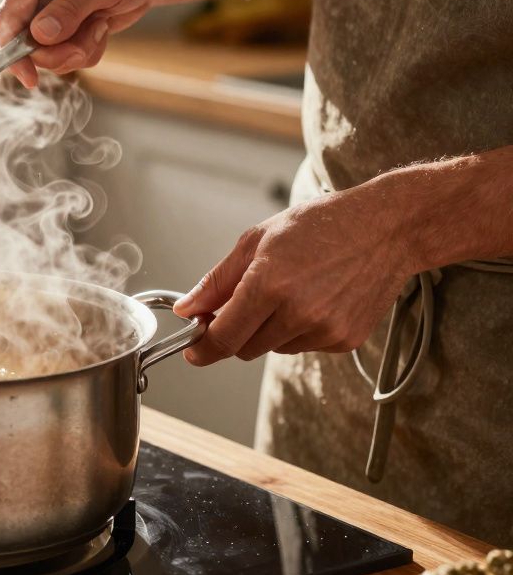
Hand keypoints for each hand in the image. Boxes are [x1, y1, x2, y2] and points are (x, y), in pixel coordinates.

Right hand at [0, 0, 163, 87]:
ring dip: (77, 49)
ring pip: (46, 53)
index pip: (8, 16)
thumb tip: (38, 34)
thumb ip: (69, 9)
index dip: (12, 50)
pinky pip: (63, 55)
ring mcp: (45, 11)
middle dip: (58, 52)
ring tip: (101, 25)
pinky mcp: (60, 28)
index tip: (29, 77)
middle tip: (85, 46)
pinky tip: (101, 27)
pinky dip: (86, 49)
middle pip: (25, 42)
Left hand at [172, 187, 415, 365]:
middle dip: (235, 332)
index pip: (223, 338)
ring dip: (269, 329)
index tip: (193, 350)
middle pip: (245, 348)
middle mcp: (297, 313)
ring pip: (274, 348)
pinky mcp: (345, 341)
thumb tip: (187, 308)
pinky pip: (304, 346)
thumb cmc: (322, 225)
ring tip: (291, 290)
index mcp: (269, 285)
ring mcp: (324, 330)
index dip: (202, 348)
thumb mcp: (257, 240)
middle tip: (244, 303)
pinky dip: (299, 330)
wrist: (388, 228)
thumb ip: (218, 281)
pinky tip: (315, 298)